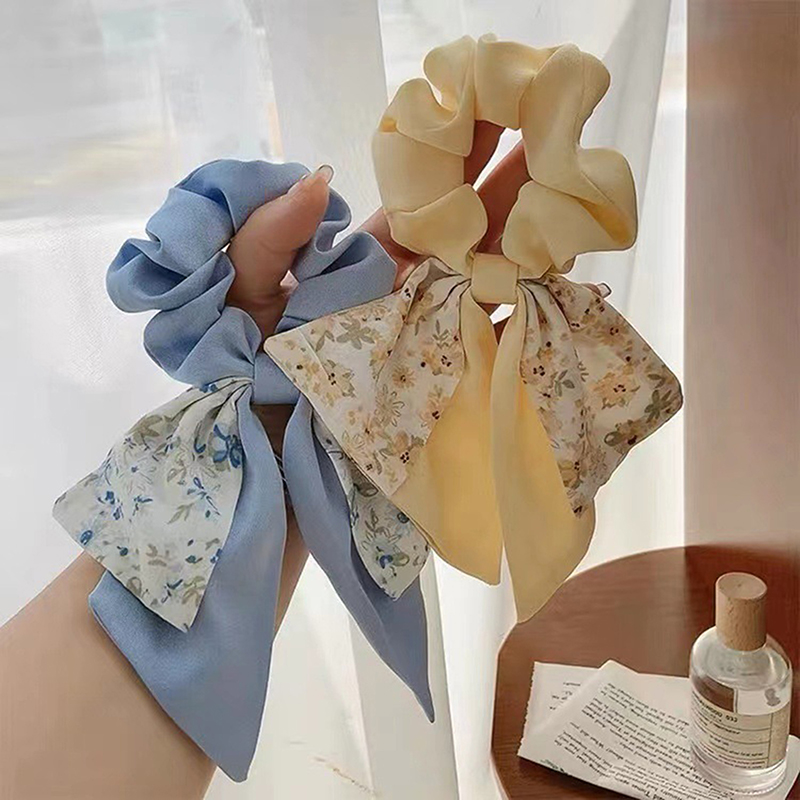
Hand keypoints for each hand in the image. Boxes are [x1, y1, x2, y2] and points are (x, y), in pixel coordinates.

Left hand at [225, 124, 610, 356]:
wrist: (264, 453)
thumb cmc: (243, 376)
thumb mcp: (242, 297)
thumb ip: (271, 238)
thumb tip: (321, 176)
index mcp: (369, 262)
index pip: (424, 199)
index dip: (459, 154)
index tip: (499, 106)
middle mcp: (412, 291)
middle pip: (472, 232)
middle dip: (515, 189)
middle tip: (563, 142)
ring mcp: (437, 334)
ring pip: (495, 281)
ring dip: (537, 245)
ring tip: (581, 206)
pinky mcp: (452, 379)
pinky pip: (499, 344)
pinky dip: (536, 321)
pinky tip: (579, 292)